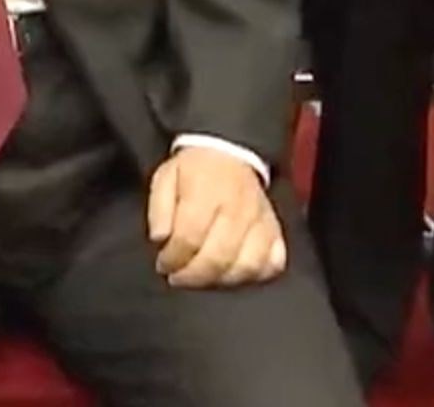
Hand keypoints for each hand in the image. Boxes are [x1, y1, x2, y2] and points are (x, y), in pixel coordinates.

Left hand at [148, 146, 286, 288]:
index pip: (190, 238)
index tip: (163, 264)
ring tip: (202, 277)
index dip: (173, 259)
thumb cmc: (194, 171)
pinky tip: (231, 273)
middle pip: (218, 257)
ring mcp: (261, 221)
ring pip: (246, 266)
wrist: (230, 153)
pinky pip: (272, 265)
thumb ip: (158, 210)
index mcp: (208, 192)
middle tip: (178, 276)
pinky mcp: (275, 231)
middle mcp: (239, 208)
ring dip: (219, 280)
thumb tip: (160, 239)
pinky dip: (253, 276)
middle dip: (192, 276)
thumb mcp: (165, 178)